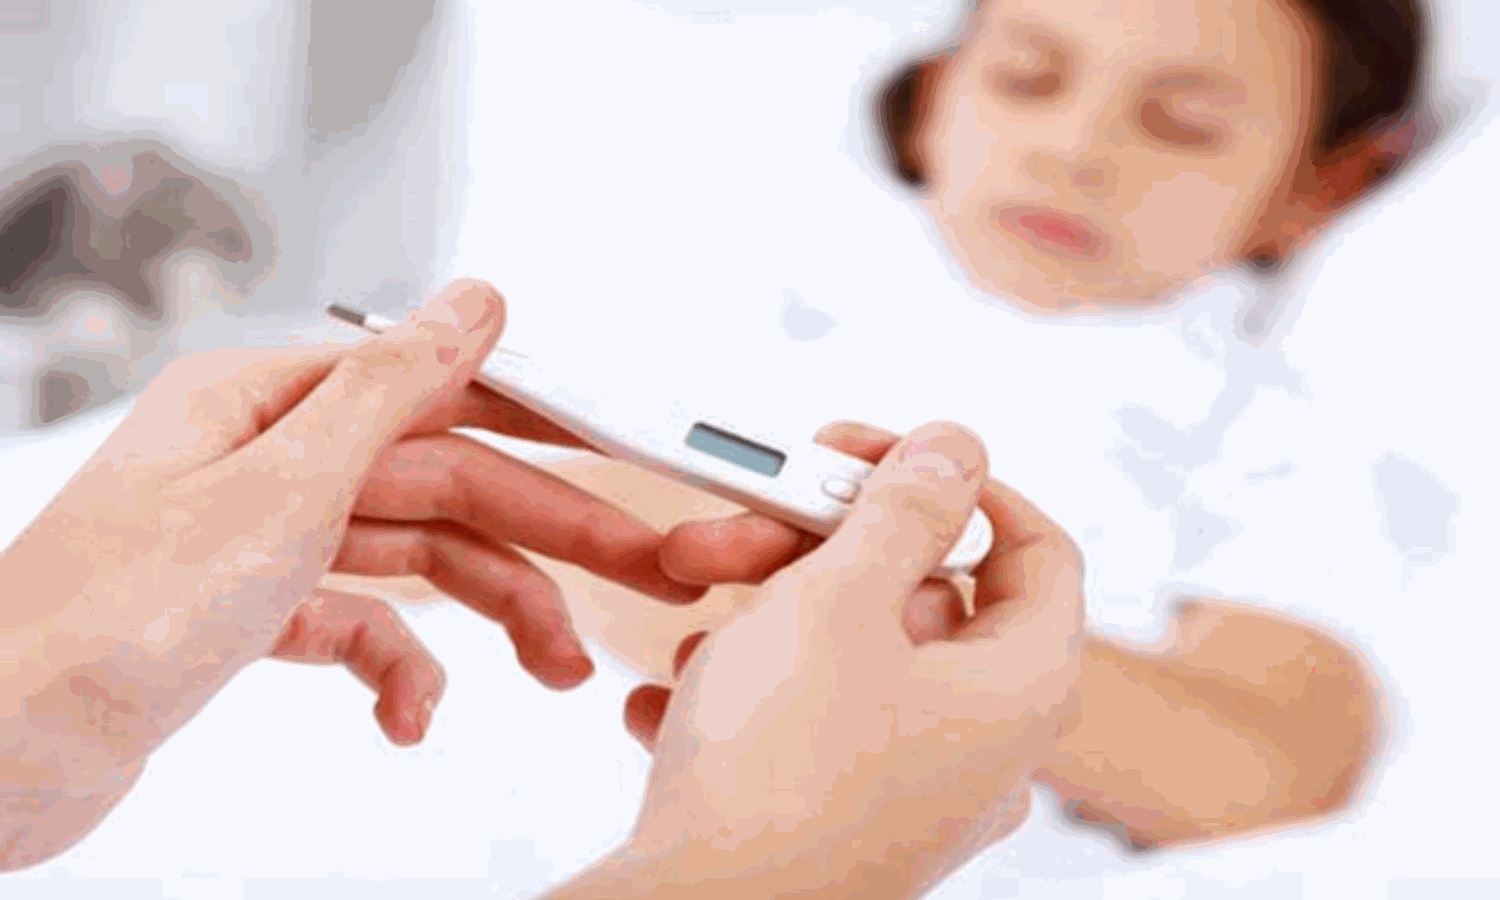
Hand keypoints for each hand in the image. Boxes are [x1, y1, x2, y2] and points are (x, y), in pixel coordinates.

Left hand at [0, 280, 701, 868]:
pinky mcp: (255, 616)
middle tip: (639, 574)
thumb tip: (474, 302)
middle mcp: (271, 460)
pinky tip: (410, 714)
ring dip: (490, 614)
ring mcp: (265, 540)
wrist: (0, 749)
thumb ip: (391, 387)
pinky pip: (360, 628)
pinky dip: (397, 670)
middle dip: (545, 536)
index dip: (544, 427)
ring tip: (555, 667)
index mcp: (271, 402)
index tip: (625, 456)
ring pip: (416, 559)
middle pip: (445, 483)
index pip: (442, 394)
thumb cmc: (105, 616)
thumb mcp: (279, 486)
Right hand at [556, 422, 1085, 899]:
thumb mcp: (837, 601)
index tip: (889, 461)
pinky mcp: (843, 819)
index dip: (965, 489)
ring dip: (767, 617)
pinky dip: (747, 693)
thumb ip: (902, 511)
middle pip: (921, 598)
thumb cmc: (778, 781)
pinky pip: (807, 724)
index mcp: (1018, 687)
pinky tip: (679, 695)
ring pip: (850, 657)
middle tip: (752, 525)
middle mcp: (980, 744)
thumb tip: (954, 452)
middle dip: (820, 548)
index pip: (1037, 551)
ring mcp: (912, 788)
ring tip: (697, 621)